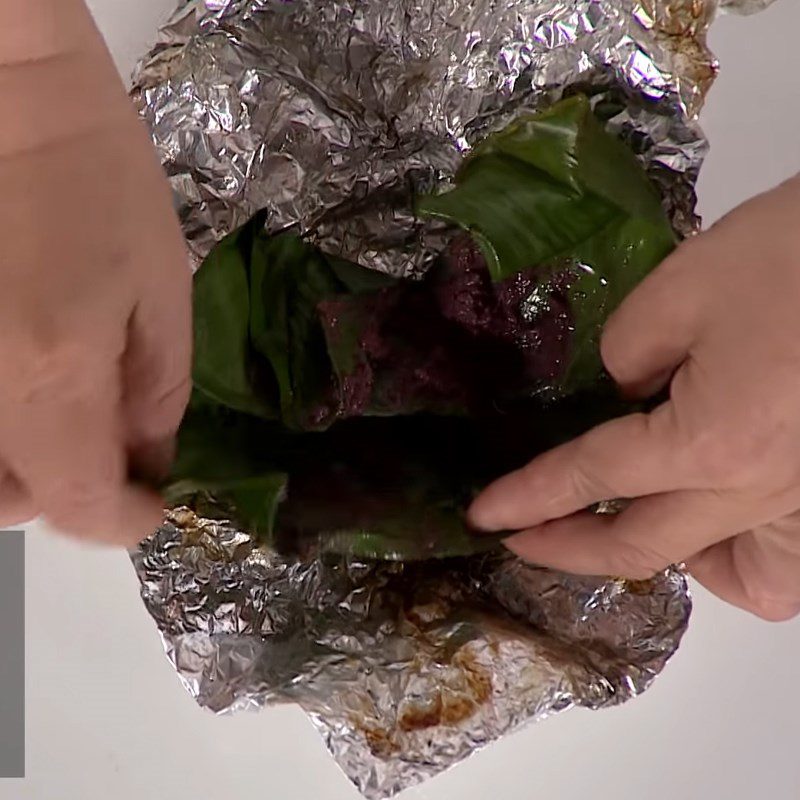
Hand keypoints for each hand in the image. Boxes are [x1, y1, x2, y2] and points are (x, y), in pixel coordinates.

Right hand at [0, 1, 190, 543]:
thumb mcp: (160, 290)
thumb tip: (152, 462)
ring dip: (23, 469)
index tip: (156, 503)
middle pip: (12, 505)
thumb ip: (159, 392)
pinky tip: (20, 381)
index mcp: (47, 378)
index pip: (79, 507)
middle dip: (72, 491)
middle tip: (113, 446)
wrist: (1, 94)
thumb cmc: (95, 178)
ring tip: (62, 413)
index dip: (126, 521)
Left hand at [469, 175, 799, 620]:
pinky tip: (720, 516)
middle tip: (517, 537)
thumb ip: (629, 351)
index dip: (527, 497)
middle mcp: (760, 492)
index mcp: (710, 441)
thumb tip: (619, 394)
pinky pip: (782, 561)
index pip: (589, 479)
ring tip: (618, 521)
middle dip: (563, 548)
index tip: (484, 514)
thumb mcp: (684, 288)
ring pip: (722, 572)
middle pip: (637, 546)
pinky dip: (740, 557)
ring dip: (655, 557)